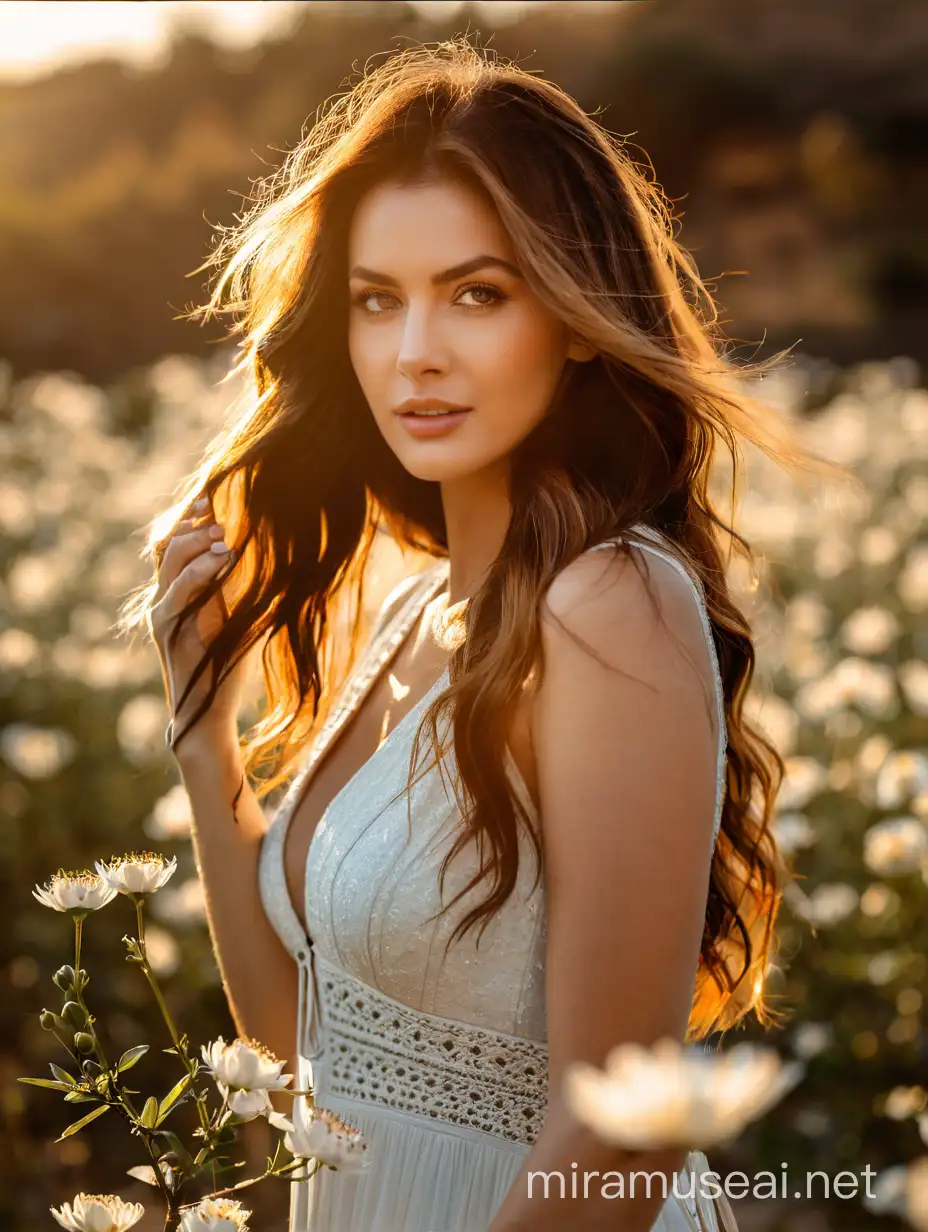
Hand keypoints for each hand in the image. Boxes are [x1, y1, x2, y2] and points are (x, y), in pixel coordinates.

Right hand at [149, 498, 247, 756]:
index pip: (176, 539)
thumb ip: (246, 586)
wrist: (209, 714)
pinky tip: (223, 558)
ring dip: (196, 540)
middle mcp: (164, 596)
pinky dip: (199, 571)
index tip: (216, 494)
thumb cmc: (229, 666)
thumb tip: (279, 555)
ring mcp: (161, 612)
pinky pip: (176, 593)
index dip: (192, 515)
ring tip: (224, 532)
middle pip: (166, 541)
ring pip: (167, 559)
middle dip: (191, 519)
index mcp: (179, 590)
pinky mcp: (166, 630)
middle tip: (220, 508)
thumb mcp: (242, 616)